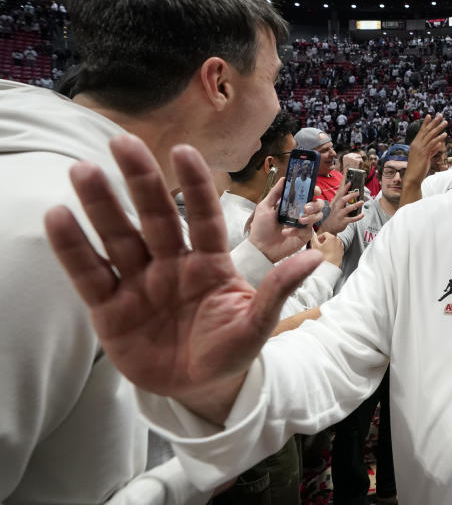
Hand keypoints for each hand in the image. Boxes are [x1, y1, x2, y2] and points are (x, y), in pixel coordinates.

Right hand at [43, 136, 322, 422]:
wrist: (200, 388)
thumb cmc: (230, 349)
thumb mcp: (257, 325)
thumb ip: (277, 291)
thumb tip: (314, 258)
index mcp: (209, 262)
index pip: (203, 216)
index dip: (195, 186)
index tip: (184, 151)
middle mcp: (171, 264)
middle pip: (154, 216)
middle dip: (141, 181)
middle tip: (123, 142)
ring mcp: (138, 283)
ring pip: (118, 237)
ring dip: (101, 205)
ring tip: (82, 170)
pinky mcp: (110, 309)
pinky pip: (90, 275)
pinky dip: (73, 249)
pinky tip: (58, 217)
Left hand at [247, 180, 323, 262]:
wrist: (260, 247)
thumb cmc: (261, 228)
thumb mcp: (265, 206)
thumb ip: (275, 192)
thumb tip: (284, 178)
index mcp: (293, 204)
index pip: (309, 194)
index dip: (314, 190)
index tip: (313, 190)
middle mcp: (300, 212)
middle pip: (319, 204)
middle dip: (315, 204)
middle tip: (306, 207)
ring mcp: (304, 224)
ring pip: (318, 216)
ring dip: (310, 216)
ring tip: (299, 219)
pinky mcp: (304, 236)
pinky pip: (308, 230)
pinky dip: (297, 230)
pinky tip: (286, 232)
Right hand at [311, 232, 344, 268]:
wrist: (329, 268)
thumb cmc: (322, 257)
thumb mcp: (315, 246)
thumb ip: (313, 238)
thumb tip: (312, 233)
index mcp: (332, 238)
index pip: (325, 233)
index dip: (319, 237)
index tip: (316, 241)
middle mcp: (338, 241)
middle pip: (330, 238)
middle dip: (324, 241)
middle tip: (319, 246)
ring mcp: (341, 247)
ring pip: (333, 243)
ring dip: (328, 245)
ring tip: (323, 251)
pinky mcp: (342, 253)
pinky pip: (336, 248)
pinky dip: (332, 249)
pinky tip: (327, 255)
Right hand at [317, 177, 363, 234]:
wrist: (330, 226)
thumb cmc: (335, 215)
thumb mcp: (337, 207)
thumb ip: (343, 201)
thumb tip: (352, 194)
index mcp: (336, 203)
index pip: (340, 194)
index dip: (345, 188)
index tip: (350, 182)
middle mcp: (337, 208)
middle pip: (343, 200)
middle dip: (351, 195)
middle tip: (358, 193)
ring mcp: (340, 215)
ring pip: (348, 209)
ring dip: (356, 205)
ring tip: (362, 202)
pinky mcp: (343, 221)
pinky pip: (352, 219)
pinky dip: (358, 217)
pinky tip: (362, 214)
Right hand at [405, 114, 446, 184]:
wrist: (412, 177)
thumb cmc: (418, 169)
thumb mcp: (425, 157)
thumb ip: (432, 150)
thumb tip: (438, 145)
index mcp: (415, 144)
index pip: (421, 131)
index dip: (426, 123)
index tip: (430, 115)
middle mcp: (416, 144)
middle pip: (426, 130)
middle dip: (434, 122)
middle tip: (440, 115)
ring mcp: (420, 148)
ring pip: (430, 135)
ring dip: (438, 128)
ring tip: (445, 122)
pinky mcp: (424, 153)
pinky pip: (432, 144)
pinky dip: (438, 138)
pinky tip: (444, 134)